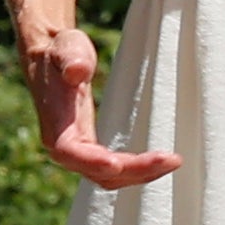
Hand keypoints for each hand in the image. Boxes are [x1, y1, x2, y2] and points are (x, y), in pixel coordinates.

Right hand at [18, 18, 178, 189]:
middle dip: (135, 171)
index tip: (116, 164)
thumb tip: (78, 72)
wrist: (52, 60)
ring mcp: (78, 153)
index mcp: (55, 125)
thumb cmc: (62, 51)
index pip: (71, 151)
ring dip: (141, 174)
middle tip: (172, 160)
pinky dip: (136, 171)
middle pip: (99, 172)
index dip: (92, 161)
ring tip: (173, 162)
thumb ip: (72, 58)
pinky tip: (159, 164)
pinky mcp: (91, 151)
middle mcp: (64, 147)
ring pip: (109, 177)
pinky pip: (113, 171)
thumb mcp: (67, 47)